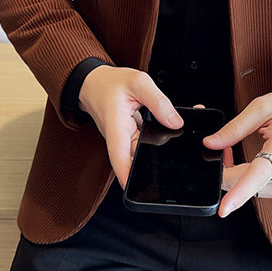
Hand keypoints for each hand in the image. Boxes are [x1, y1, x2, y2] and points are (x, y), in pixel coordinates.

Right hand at [79, 66, 189, 189]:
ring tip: (174, 140)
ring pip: (143, 151)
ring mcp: (125, 139)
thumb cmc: (111, 83)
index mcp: (116, 125)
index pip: (120, 155)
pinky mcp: (131, 137)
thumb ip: (158, 101)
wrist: (95, 83)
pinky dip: (157, 138)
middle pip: (136, 158)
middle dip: (152, 164)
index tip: (133, 188)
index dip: (126, 173)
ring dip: (158, 149)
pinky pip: (145, 142)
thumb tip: (176, 122)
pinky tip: (170, 131)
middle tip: (172, 161)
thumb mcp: (138, 82)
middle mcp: (119, 137)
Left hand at [202, 90, 271, 216]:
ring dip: (233, 174)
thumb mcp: (260, 108)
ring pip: (248, 189)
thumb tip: (210, 144)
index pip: (258, 175)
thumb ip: (233, 129)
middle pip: (246, 184)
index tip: (224, 208)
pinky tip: (244, 162)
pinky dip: (244, 178)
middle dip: (225, 171)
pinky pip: (255, 188)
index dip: (239, 193)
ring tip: (232, 150)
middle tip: (221, 147)